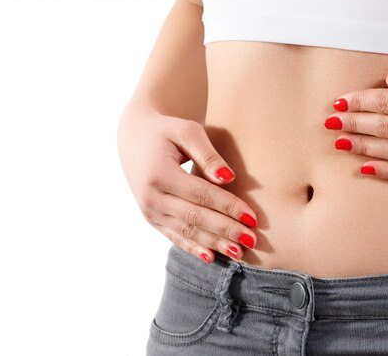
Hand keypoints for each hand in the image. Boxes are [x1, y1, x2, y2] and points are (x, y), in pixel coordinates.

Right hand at [117, 103, 257, 263]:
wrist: (135, 137)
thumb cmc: (168, 130)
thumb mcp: (187, 131)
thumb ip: (208, 155)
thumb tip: (229, 178)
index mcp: (159, 174)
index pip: (201, 195)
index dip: (228, 207)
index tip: (252, 217)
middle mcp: (151, 197)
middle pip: (195, 218)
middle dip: (226, 230)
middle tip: (252, 239)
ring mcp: (149, 211)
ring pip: (186, 232)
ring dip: (214, 244)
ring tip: (240, 252)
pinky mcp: (151, 219)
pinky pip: (175, 237)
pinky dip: (194, 248)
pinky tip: (213, 257)